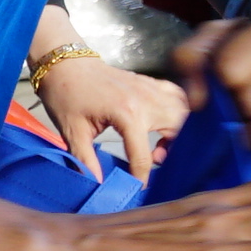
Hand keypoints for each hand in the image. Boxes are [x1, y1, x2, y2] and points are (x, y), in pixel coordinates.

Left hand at [37, 50, 181, 180]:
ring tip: (159, 142)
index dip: (141, 177)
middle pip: (179, 130)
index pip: (143, 156)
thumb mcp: (72, 131)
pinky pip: (178, 96)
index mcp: (126, 114)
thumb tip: (99, 184)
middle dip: (173, 150)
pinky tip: (164, 122)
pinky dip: (178, 111)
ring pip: (184, 113)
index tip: (137, 187)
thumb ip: (86, 160)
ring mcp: (150, 88)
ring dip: (179, 131)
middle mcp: (145, 100)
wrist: (65, 62)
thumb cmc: (66, 94)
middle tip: (154, 157)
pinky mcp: (150, 82)